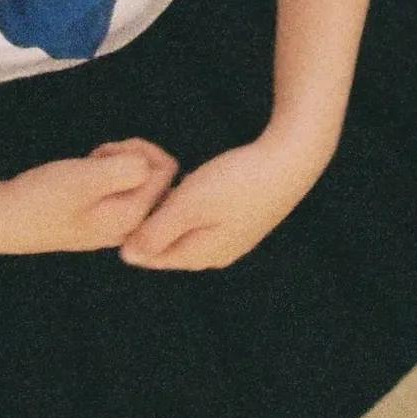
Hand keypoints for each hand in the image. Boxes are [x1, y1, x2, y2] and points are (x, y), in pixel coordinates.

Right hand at [0, 138, 178, 253]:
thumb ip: (126, 169)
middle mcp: (126, 227)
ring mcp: (110, 225)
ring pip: (135, 180)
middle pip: (155, 176)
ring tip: (88, 163)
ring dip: (116, 162)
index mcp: (129, 218)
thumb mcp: (86, 177)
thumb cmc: (41, 197)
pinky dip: (104, 173)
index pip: (166, 171)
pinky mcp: (95, 219)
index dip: (142, 148)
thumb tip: (151, 164)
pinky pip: (117, 188)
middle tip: (99, 155)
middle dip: (131, 154)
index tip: (110, 150)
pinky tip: (82, 173)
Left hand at [120, 124, 329, 270]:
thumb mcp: (189, 205)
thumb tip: (125, 256)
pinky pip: (206, 220)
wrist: (291, 161)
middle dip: (153, 224)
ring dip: (173, 213)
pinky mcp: (245, 219)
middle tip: (143, 192)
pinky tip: (192, 185)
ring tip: (163, 186)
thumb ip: (156, 231)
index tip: (127, 202)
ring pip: (188, 231)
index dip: (134, 232)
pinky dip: (193, 206)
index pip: (152, 256)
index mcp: (201, 256)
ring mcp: (234, 238)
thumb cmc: (237, 181)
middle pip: (170, 245)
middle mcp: (217, 254)